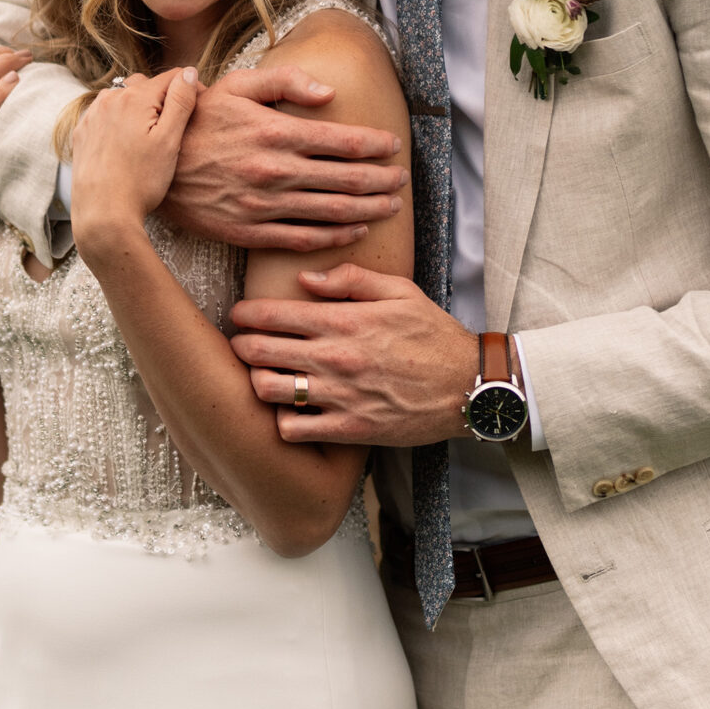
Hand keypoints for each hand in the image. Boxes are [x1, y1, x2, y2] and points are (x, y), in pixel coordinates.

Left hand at [71, 69, 200, 255]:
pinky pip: (105, 115)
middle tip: (173, 128)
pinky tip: (126, 144)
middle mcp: (110, 98)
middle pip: (145, 84)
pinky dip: (118, 121)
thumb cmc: (141, 181)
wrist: (103, 213)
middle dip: (162, 98)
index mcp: (135, 97)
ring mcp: (92, 115)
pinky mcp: (82, 132)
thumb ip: (181, 102)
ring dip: (139, 108)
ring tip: (149, 138)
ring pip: (123, 98)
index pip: (172, 77)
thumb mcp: (169, 141)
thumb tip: (189, 72)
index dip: (190, 89)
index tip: (198, 109)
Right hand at [159, 67, 407, 251]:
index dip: (374, 144)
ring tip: (391, 206)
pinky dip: (335, 237)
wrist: (150, 165)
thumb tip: (329, 92)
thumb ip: (285, 81)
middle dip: (381, 180)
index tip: (394, 145)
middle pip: (345, 179)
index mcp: (275, 131)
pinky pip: (303, 239)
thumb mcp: (236, 85)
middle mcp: (275, 171)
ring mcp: (263, 205)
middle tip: (402, 179)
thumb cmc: (197, 119)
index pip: (341, 140)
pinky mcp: (250, 232)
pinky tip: (355, 231)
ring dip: (368, 209)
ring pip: (331, 212)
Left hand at [229, 264, 476, 444]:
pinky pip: (293, 429)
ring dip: (256, 381)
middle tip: (241, 343)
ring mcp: (339, 397)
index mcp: (344, 321)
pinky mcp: (348, 429)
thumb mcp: (400, 291)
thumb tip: (306, 279)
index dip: (246, 313)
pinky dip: (283, 419)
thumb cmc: (434, 336)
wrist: (468, 386)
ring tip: (262, 375)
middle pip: (258, 351)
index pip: (272, 314)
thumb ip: (350, 279)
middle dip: (241, 344)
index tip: (241, 314)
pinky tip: (292, 409)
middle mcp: (335, 358)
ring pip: (267, 390)